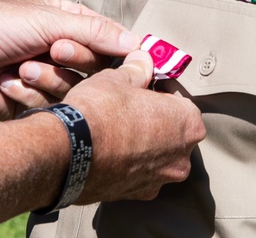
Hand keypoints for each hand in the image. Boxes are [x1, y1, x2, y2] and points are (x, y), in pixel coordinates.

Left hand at [0, 0, 140, 119]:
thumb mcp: (46, 20)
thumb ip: (93, 33)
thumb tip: (138, 44)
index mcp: (67, 22)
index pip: (110, 39)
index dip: (121, 51)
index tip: (136, 63)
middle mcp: (61, 52)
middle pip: (96, 69)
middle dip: (74, 61)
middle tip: (54, 51)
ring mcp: (47, 80)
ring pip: (73, 92)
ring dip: (46, 80)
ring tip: (20, 67)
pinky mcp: (31, 107)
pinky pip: (49, 110)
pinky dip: (27, 96)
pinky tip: (5, 84)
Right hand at [62, 51, 205, 202]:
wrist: (68, 153)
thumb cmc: (98, 112)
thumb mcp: (117, 79)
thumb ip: (137, 70)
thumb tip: (143, 60)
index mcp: (187, 123)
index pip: (181, 103)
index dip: (159, 94)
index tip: (142, 91)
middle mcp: (182, 157)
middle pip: (173, 133)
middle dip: (155, 122)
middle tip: (128, 110)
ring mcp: (160, 180)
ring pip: (157, 157)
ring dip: (143, 146)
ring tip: (114, 132)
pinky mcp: (137, 195)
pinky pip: (139, 174)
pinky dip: (128, 164)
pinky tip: (108, 152)